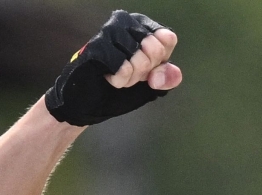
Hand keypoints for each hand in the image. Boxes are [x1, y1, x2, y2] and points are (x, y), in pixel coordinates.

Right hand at [45, 10, 181, 126]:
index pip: (168, 39)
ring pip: (139, 58)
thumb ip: (168, 78)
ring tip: (117, 76)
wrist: (89, 104)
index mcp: (142, 26)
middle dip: (144, 72)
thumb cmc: (119, 90)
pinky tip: (107, 77)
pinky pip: (123, 67)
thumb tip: (172, 72)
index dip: (160, 62)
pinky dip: (119, 80)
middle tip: (129, 73)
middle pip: (155, 49)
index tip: (146, 69)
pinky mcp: (96, 47)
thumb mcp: (151, 87)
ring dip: (130, 78)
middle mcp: (125, 22)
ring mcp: (109, 32)